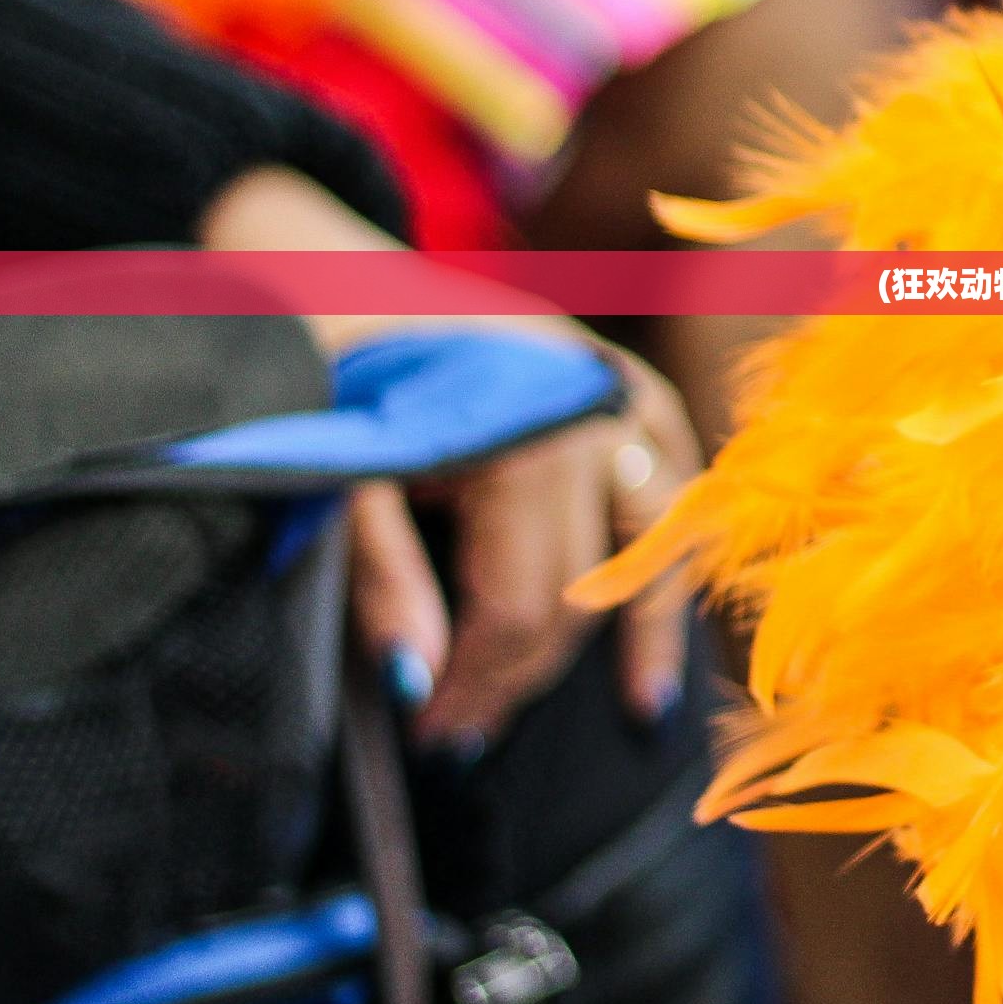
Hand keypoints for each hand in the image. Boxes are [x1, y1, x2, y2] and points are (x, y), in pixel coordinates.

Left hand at [344, 348, 699, 750]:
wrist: (334, 264)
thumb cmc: (332, 369)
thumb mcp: (339, 478)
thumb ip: (382, 582)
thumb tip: (418, 689)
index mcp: (524, 441)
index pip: (520, 607)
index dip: (478, 686)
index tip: (433, 739)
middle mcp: (595, 421)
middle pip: (582, 592)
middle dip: (523, 676)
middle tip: (465, 734)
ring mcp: (624, 400)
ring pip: (652, 547)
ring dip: (640, 633)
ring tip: (638, 708)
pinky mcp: (630, 388)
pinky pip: (671, 484)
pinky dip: (669, 548)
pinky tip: (661, 598)